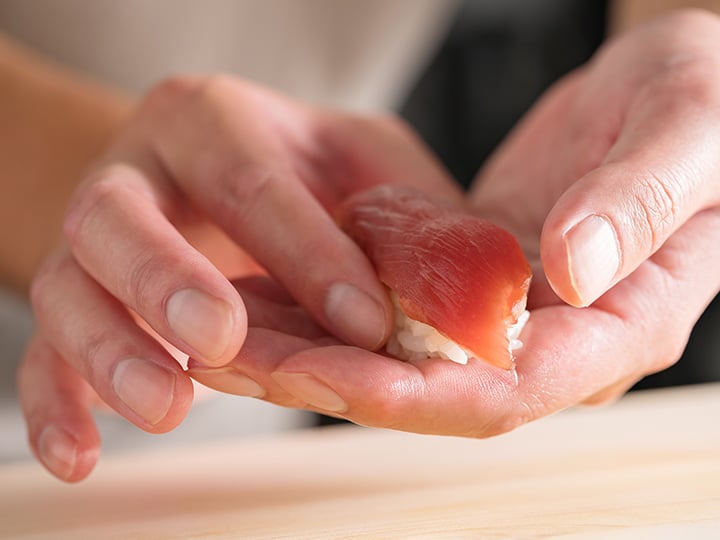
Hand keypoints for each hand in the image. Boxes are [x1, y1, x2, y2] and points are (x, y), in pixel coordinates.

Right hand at [18, 75, 459, 480]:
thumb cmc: (302, 172)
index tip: (364, 321)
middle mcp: (138, 172)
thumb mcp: (363, 162)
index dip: (307, 252)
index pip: (253, 180)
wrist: (212, 179)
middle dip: (167, 280)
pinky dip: (56, 406)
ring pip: (68, 287)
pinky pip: (40, 355)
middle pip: (120, 216)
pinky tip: (80, 458)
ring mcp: (92, 239)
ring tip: (164, 407)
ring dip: (110, 352)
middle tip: (220, 340)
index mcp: (213, 123)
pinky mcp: (75, 298)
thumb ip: (406, 209)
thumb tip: (470, 281)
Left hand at [191, 10, 719, 434]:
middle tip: (236, 358)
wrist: (684, 88)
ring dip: (314, 349)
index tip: (320, 375)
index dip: (410, 391)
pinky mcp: (478, 281)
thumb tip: (573, 268)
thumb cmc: (707, 104)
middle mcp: (560, 341)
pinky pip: (396, 307)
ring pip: (400, 354)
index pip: (506, 389)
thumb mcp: (690, 130)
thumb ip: (639, 203)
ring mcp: (514, 316)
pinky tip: (272, 291)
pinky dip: (333, 305)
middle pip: (431, 386)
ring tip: (226, 335)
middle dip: (332, 379)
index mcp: (619, 326)